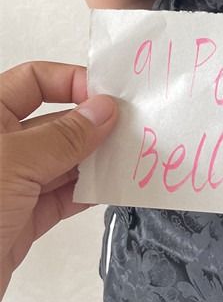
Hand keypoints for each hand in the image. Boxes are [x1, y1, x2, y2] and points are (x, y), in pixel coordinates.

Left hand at [0, 61, 118, 301]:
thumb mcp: (16, 162)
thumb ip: (64, 135)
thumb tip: (105, 108)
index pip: (32, 81)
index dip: (70, 81)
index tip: (106, 97)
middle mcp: (1, 148)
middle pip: (55, 120)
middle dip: (92, 122)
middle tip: (131, 126)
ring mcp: (11, 185)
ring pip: (63, 160)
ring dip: (96, 157)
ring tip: (130, 155)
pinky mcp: (21, 220)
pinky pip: (64, 197)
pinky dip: (89, 191)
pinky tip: (113, 185)